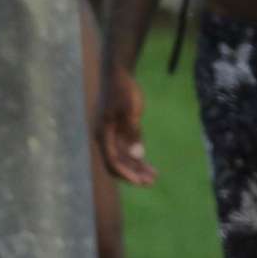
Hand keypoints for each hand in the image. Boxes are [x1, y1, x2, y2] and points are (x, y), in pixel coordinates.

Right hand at [95, 66, 153, 186]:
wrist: (118, 74)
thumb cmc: (123, 91)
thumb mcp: (131, 111)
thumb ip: (133, 133)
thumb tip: (137, 155)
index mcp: (103, 134)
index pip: (112, 161)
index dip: (126, 174)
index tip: (140, 182)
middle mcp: (104, 138)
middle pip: (117, 163)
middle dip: (133, 174)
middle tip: (151, 182)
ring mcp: (111, 135)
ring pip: (123, 158)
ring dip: (136, 168)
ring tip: (154, 176)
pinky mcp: (118, 131)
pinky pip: (126, 149)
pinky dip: (137, 157)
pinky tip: (149, 164)